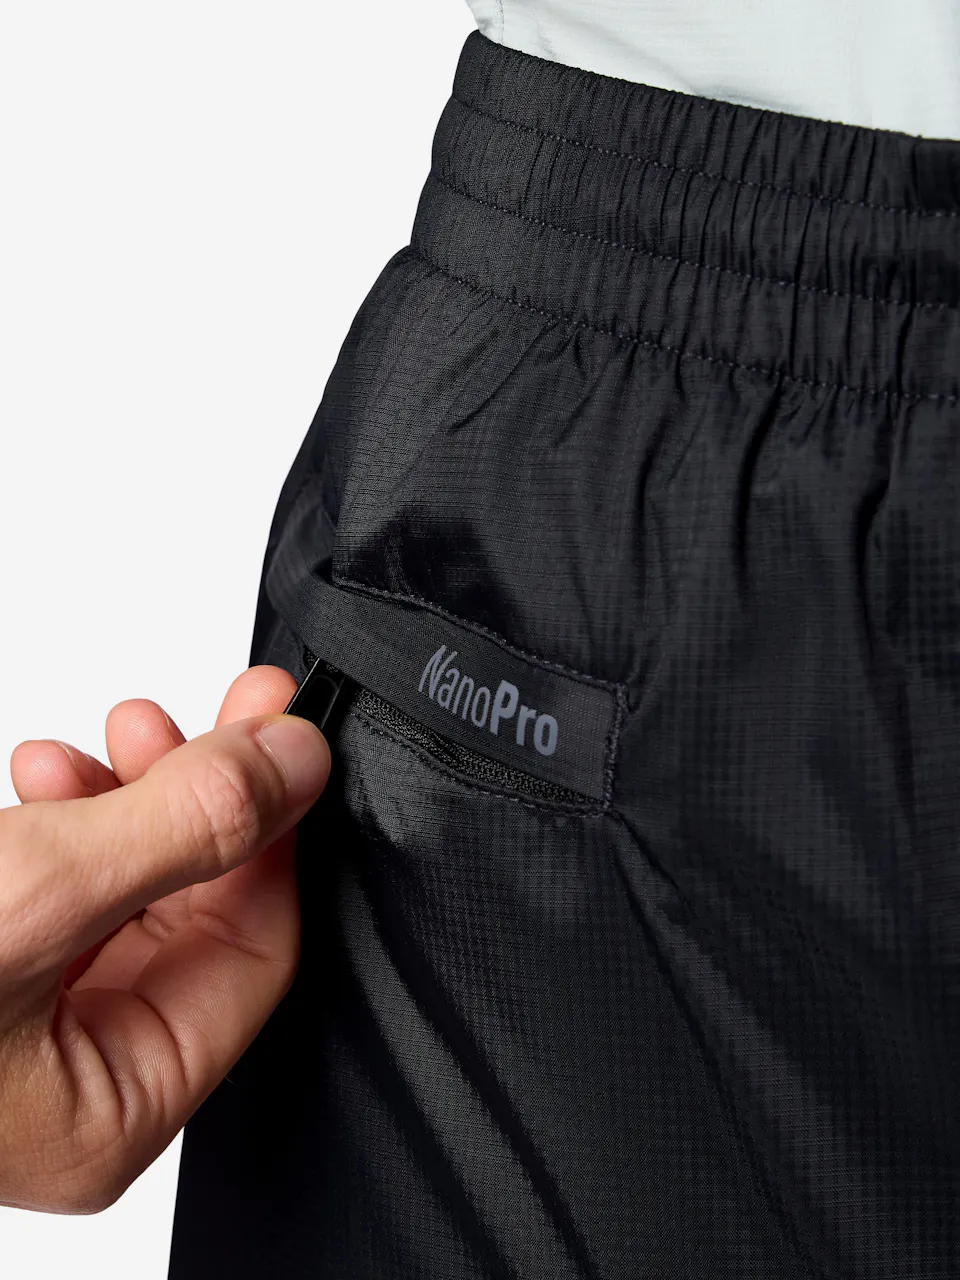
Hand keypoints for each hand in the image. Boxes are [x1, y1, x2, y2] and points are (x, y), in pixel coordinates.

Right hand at [0, 664, 329, 1212]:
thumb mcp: (33, 900)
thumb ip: (181, 830)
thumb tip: (293, 766)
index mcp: (111, 1108)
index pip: (254, 956)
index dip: (274, 836)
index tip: (279, 742)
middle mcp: (70, 1077)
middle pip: (198, 912)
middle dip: (202, 800)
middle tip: (220, 716)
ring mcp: (19, 1024)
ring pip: (131, 891)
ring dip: (132, 797)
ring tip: (104, 740)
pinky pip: (62, 888)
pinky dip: (65, 819)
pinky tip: (39, 772)